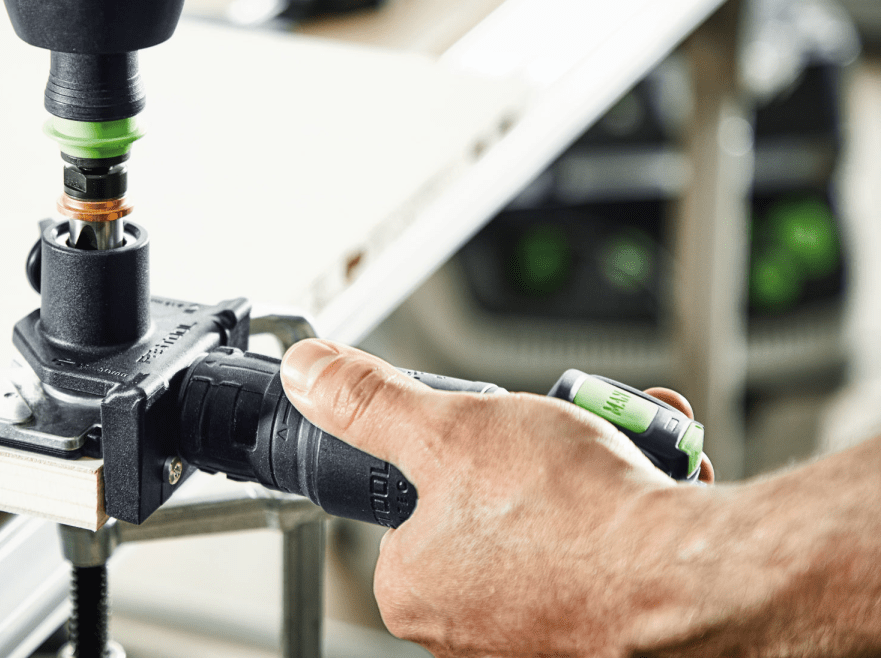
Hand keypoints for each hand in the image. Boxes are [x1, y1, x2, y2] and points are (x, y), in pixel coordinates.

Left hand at [280, 339, 713, 656]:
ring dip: (591, 473)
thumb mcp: (447, 428)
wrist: (696, 578)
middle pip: (493, 513)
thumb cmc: (573, 518)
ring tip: (618, 456)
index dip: (454, 457)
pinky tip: (650, 490)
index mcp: (416, 591)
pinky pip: (609, 556)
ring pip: (559, 530)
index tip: (490, 441)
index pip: (413, 509)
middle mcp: (470, 633)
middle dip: (535, 460)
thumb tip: (310, 374)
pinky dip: (630, 514)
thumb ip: (369, 403)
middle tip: (559, 441)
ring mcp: (541, 641)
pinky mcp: (606, 639)